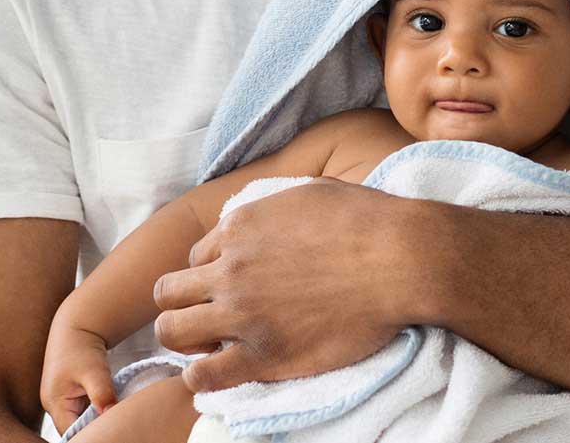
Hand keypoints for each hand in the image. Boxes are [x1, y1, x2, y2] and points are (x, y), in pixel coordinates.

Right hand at [40, 318, 116, 434]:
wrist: (78, 328)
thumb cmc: (82, 348)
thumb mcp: (94, 370)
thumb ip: (102, 393)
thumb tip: (111, 413)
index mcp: (55, 404)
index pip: (71, 433)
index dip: (91, 436)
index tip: (112, 433)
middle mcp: (56, 407)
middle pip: (77, 430)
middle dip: (96, 431)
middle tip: (119, 427)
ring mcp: (64, 403)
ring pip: (83, 422)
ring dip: (98, 421)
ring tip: (117, 420)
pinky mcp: (73, 397)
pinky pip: (86, 413)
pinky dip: (99, 413)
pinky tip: (113, 410)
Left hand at [152, 177, 420, 391]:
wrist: (400, 260)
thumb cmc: (367, 220)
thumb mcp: (309, 192)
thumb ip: (272, 207)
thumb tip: (262, 218)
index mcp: (240, 228)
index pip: (196, 257)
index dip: (210, 273)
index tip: (231, 285)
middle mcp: (231, 269)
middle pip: (169, 293)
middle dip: (184, 304)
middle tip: (208, 316)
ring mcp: (242, 313)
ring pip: (172, 331)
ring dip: (185, 339)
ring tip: (208, 346)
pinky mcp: (263, 354)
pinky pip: (203, 377)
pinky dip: (201, 378)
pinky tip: (218, 374)